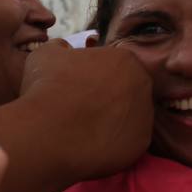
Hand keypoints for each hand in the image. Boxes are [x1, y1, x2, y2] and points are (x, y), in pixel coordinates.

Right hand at [18, 39, 153, 178]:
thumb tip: (63, 48)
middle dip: (110, 98)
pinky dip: (114, 143)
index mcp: (125, 59)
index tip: (80, 88)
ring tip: (87, 128)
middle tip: (85, 109)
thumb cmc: (46, 88)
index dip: (96, 76)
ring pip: (131, 116)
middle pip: (128, 90)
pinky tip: (93, 144)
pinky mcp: (141, 143)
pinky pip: (129, 141)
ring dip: (114, 120)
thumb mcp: (47, 54)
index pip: (115, 66)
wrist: (47, 131)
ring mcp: (145, 115)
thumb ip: (61, 47)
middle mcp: (143, 84)